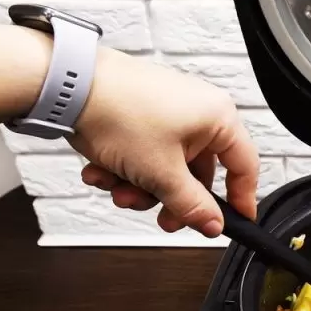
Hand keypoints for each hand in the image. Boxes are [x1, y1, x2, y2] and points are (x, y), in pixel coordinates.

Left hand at [68, 47, 259, 237]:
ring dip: (142, 187)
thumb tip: (213, 224)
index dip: (241, 199)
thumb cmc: (120, 114)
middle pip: (199, 173)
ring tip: (116, 190)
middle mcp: (198, 111)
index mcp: (217, 118)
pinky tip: (100, 171)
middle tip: (161, 219)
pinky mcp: (141, 112)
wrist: (66, 86)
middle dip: (171, 198)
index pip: (244, 166)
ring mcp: (168, 111)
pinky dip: (126, 168)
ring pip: (168, 167)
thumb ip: (192, 205)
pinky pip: (146, 152)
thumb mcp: (162, 174)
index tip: (234, 222)